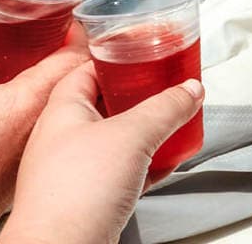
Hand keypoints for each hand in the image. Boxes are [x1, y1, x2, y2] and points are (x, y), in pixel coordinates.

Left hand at [0, 61, 203, 243]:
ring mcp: (73, 171)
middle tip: (165, 85)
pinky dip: (146, 164)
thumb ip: (165, 107)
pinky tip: (167, 162)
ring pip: (116, 140)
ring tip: (173, 121)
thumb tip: (189, 89)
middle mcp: (62, 138)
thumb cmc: (73, 194)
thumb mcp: (132, 135)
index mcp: (62, 111)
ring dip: (146, 131)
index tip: (145, 50)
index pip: (88, 68)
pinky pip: (122, 173)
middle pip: (107, 103)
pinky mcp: (87, 200)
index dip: (117, 56)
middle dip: (139, 95)